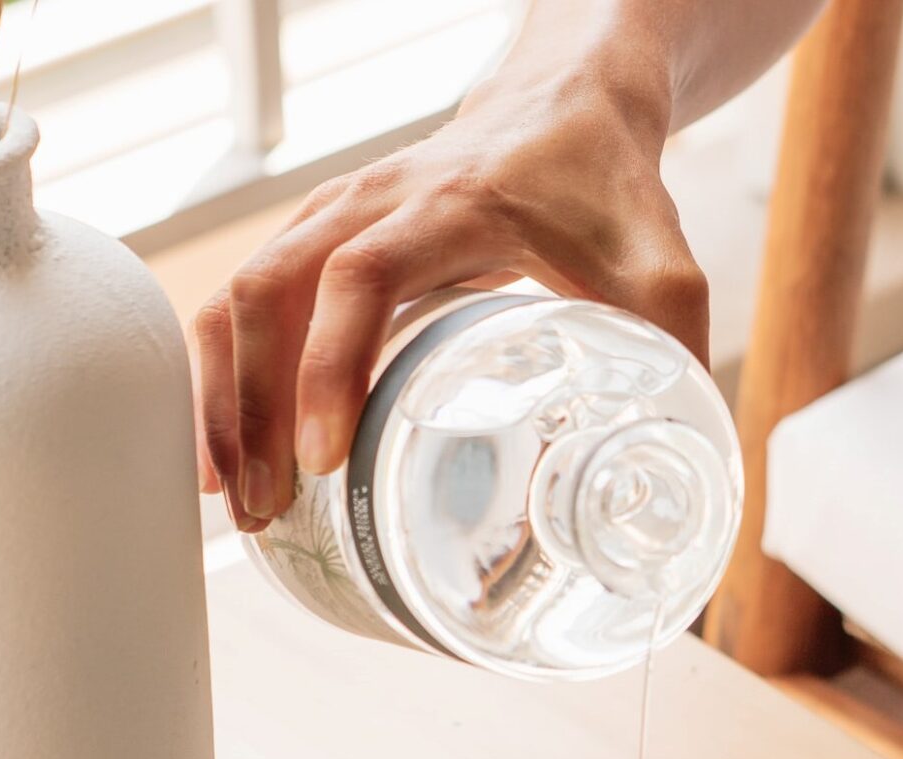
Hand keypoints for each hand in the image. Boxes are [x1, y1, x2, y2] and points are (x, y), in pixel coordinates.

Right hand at [190, 63, 706, 531]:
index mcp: (447, 207)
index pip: (359, 277)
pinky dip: (223, 376)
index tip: (327, 457)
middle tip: (269, 508)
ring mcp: (330, 215)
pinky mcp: (316, 238)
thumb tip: (680, 476)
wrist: (565, 105)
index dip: (330, 365)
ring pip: (236, 296)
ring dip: (224, 400)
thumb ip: (676, 357)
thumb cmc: (607, 190)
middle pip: (268, 292)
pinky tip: (230, 453)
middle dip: (252, 408)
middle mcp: (368, 203)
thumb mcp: (661, 267)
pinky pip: (242, 300)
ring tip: (239, 502)